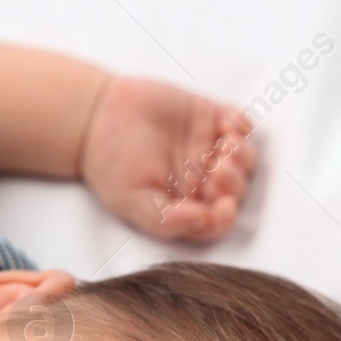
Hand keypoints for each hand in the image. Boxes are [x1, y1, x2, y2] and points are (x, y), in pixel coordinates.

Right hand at [80, 75, 256, 242]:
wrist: (96, 118)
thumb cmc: (110, 165)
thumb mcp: (131, 201)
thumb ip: (165, 219)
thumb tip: (203, 221)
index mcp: (184, 206)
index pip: (215, 220)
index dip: (225, 216)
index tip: (224, 206)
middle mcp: (200, 181)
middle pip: (235, 190)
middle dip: (234, 183)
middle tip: (217, 170)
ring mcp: (207, 149)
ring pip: (243, 159)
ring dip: (243, 155)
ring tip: (225, 147)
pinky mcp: (210, 118)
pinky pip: (240, 123)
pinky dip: (241, 124)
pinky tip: (223, 124)